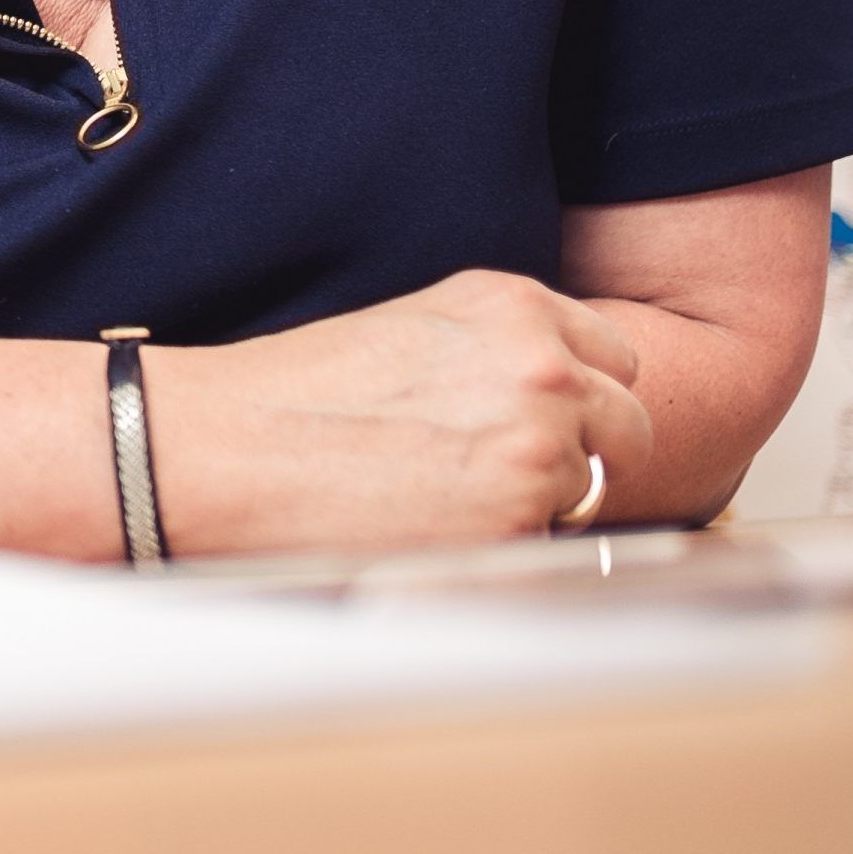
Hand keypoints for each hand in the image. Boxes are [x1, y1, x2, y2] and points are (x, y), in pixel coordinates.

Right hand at [146, 269, 652, 555]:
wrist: (223, 449)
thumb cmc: (293, 393)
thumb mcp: (413, 329)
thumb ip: (500, 348)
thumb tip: (558, 399)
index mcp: (515, 306)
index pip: (617, 357)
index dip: (581, 396)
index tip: (542, 419)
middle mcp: (543, 367)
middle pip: (629, 425)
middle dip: (583, 453)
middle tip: (505, 472)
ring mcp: (536, 447)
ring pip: (592, 491)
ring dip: (540, 503)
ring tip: (450, 499)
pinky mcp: (515, 524)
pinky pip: (548, 547)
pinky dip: (505, 548)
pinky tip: (434, 528)